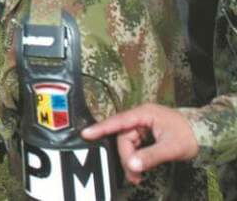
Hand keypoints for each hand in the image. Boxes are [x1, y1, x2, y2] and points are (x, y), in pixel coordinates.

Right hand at [81, 104, 198, 184]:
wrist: (204, 134)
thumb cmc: (189, 135)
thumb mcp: (171, 147)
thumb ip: (151, 156)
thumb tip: (132, 165)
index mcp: (144, 114)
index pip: (119, 121)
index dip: (101, 128)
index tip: (86, 134)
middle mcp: (140, 118)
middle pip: (123, 138)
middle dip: (126, 157)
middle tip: (134, 175)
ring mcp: (142, 126)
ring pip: (127, 144)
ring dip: (131, 160)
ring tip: (138, 176)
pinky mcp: (144, 134)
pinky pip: (133, 146)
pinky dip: (135, 158)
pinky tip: (139, 169)